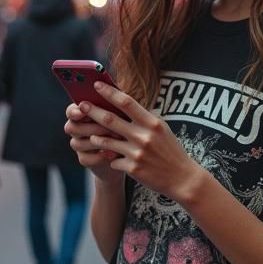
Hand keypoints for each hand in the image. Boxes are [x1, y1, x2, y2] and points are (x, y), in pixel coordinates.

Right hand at [64, 103, 122, 184]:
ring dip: (98, 140)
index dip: (75, 111)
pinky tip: (114, 152)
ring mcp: (78, 145)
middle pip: (72, 127)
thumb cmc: (123, 124)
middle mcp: (75, 129)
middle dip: (92, 126)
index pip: (70, 111)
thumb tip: (114, 95)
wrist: (125, 150)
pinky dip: (101, 155)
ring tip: (117, 138)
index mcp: (80, 113)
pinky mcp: (84, 159)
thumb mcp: (120, 113)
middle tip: (111, 126)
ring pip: (78, 143)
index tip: (83, 109)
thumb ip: (113, 105)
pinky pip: (87, 158)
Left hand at [78, 81, 200, 199]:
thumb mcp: (161, 130)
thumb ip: (143, 119)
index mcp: (152, 123)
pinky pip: (113, 160)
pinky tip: (115, 160)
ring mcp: (137, 153)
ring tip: (91, 135)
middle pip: (110, 119)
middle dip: (92, 111)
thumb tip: (122, 105)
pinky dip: (112, 159)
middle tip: (80, 105)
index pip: (127, 103)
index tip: (96, 85)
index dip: (109, 92)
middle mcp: (144, 136)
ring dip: (96, 137)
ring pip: (106, 141)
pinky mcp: (133, 168)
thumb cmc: (170, 151)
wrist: (182, 178)